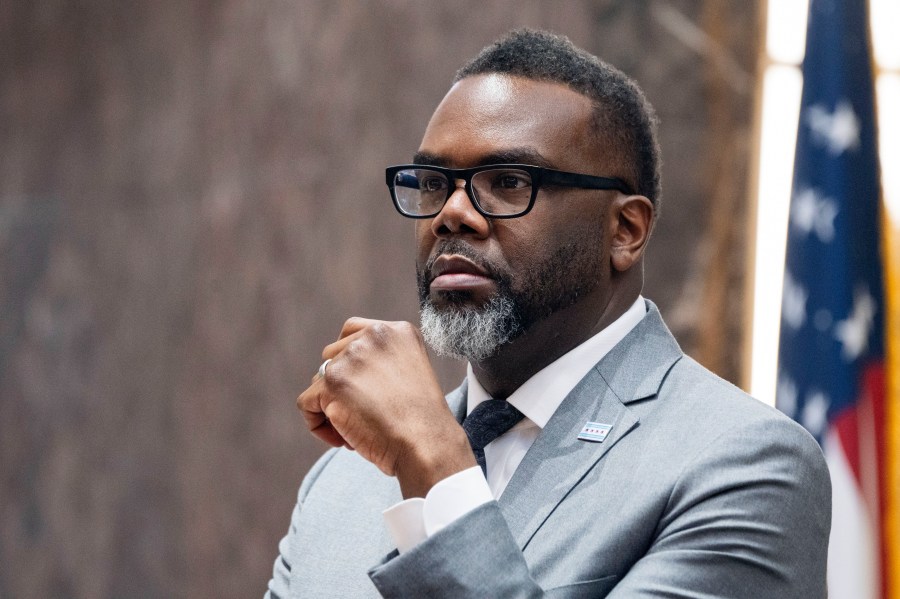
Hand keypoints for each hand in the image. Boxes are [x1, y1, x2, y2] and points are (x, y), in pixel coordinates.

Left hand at [297, 318, 475, 496]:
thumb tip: (343, 371)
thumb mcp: (410, 372)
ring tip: (357, 430)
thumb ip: (380, 360)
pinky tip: (342, 439)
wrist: (426, 444)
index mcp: (395, 331)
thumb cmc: (422, 421)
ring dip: (330, 407)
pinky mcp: (331, 383)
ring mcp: (349, 358)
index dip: (350, 363)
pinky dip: (317, 425)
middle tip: (362, 414)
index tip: (362, 389)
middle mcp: (372, 337)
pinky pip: (306, 403)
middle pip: (332, 356)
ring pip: (318, 381)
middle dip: (340, 387)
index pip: (352, 332)